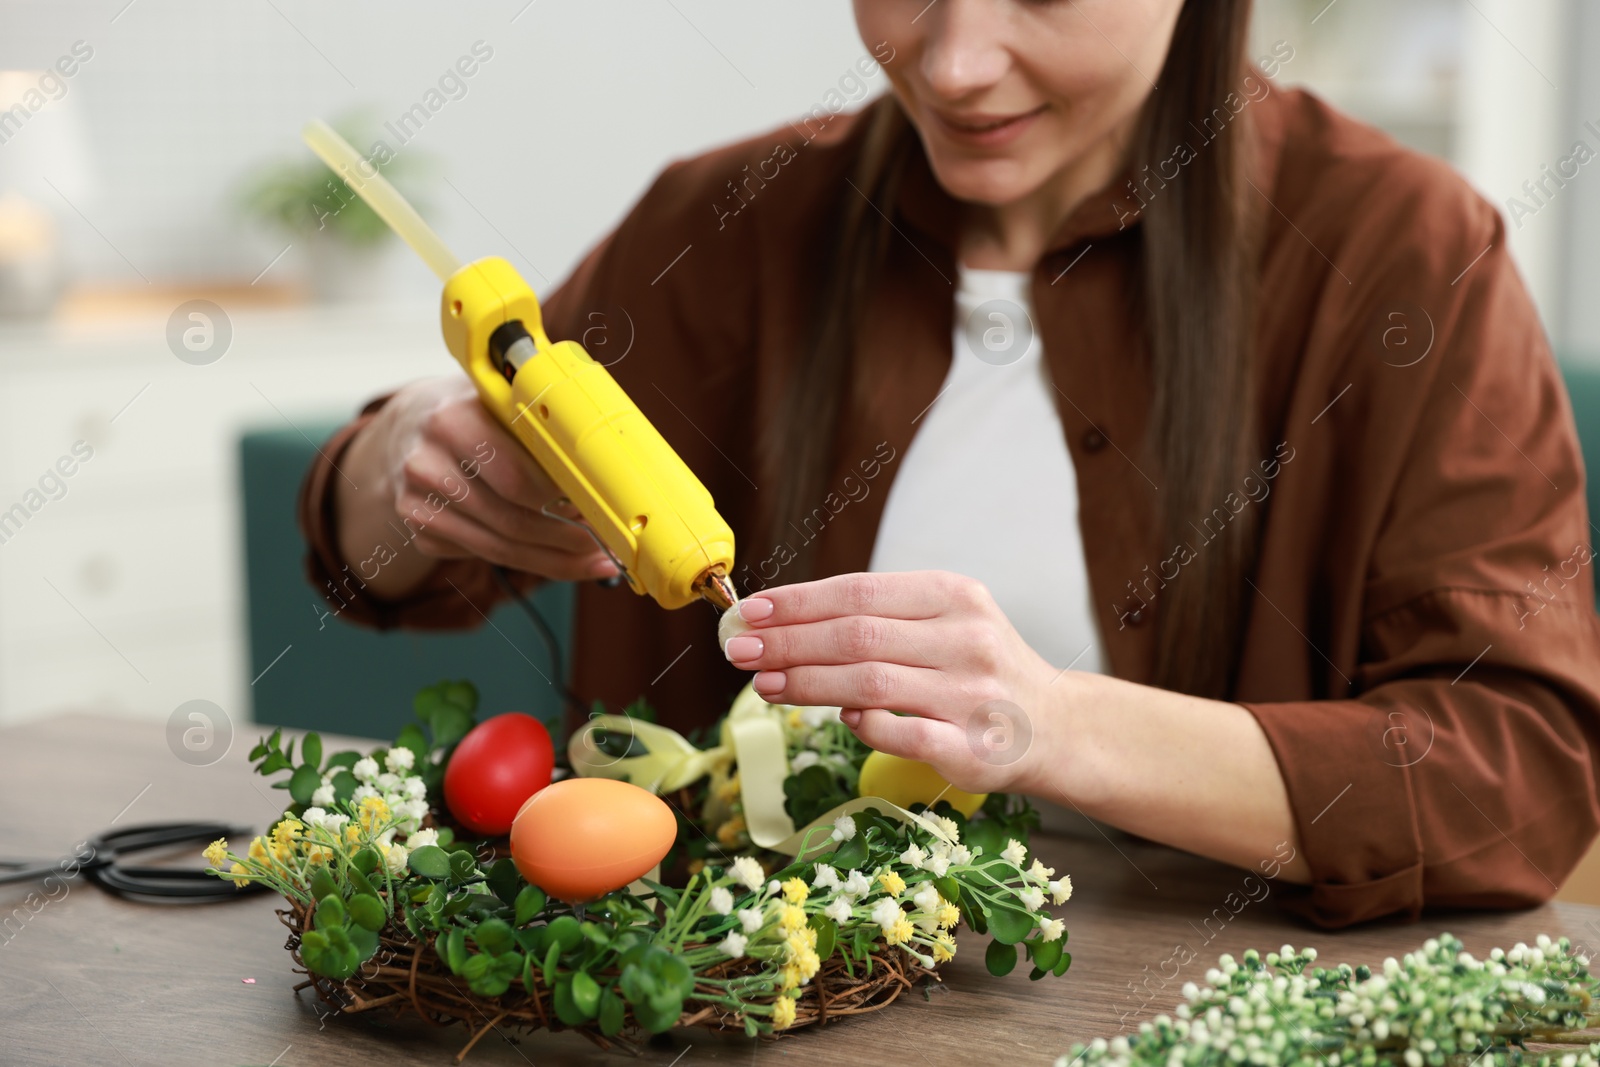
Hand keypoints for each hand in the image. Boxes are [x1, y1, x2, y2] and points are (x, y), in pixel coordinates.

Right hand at [335, 375, 619, 598]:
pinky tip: (555, 554)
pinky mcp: (419, 531)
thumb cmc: (475, 409)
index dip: (563, 502)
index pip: (516, 480)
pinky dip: (527, 560)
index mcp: (452, 421)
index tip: (600, 512)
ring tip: (594, 560)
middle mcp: (426, 464)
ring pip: (500, 549)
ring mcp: (416, 503)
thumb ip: (540, 432)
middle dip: (567, 540)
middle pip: (511, 522)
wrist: (411, 423)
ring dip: (555, 559)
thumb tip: (601, 478)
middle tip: (606, 546)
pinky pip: (484, 556)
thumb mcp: (503, 401)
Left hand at [722, 570, 1061, 793]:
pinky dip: (864, 725)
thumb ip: (881, 617)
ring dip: (806, 684)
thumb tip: (785, 622)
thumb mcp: (945, 622)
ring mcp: (971, 696)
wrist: (1056, 726)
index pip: (860, 592)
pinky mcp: (972, 748)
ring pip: (870, 683)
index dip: (797, 602)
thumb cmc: (981, 670)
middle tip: (739, 651)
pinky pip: (901, 734)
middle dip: (789, 643)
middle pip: (857, 636)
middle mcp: (967, 640)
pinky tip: (839, 719)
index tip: (751, 612)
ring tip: (764, 684)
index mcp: (955, 597)